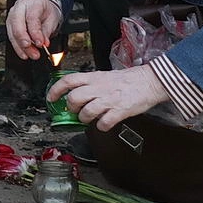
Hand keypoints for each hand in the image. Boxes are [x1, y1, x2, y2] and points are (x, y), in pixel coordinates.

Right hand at [6, 0, 60, 60]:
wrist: (37, 2)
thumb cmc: (44, 9)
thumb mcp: (51, 17)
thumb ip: (47, 30)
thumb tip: (44, 43)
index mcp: (32, 3)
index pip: (31, 18)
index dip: (35, 33)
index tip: (41, 44)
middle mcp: (19, 8)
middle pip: (17, 25)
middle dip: (24, 39)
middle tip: (33, 51)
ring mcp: (12, 16)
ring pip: (12, 32)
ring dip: (21, 46)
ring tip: (31, 55)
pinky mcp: (9, 24)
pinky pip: (11, 37)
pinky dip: (17, 47)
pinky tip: (24, 54)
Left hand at [48, 65, 170, 129]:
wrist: (150, 81)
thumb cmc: (129, 80)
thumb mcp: (105, 76)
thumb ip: (91, 84)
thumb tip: (77, 94)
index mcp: (94, 77)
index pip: (68, 80)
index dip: (56, 90)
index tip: (51, 98)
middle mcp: (99, 87)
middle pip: (74, 98)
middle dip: (71, 108)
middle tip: (75, 111)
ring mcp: (109, 99)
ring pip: (86, 112)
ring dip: (85, 119)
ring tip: (90, 118)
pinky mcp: (120, 111)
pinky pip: (104, 123)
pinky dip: (101, 127)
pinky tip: (104, 124)